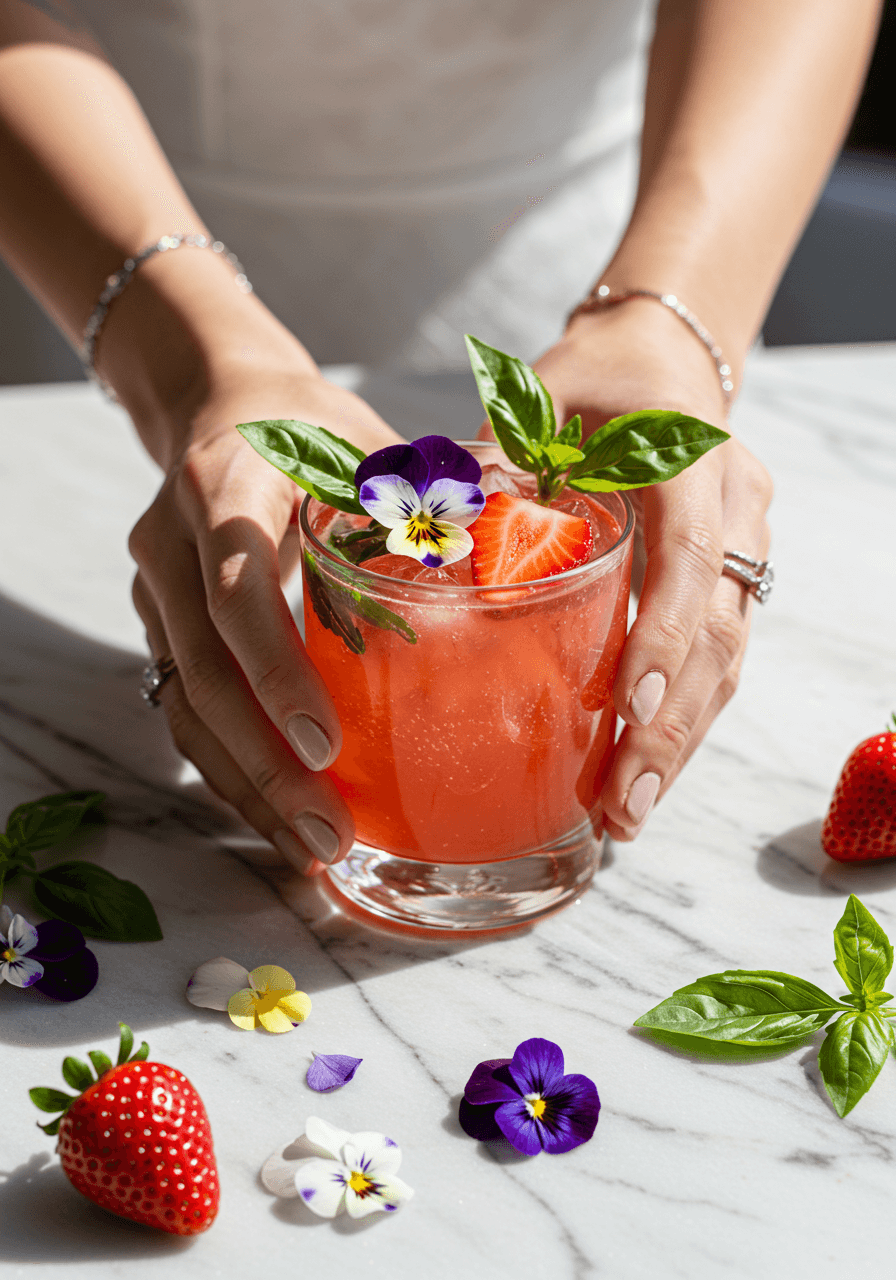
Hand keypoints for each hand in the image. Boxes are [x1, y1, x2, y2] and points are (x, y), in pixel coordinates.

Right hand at [128, 364, 403, 873]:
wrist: (218, 405)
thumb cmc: (306, 423)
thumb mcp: (364, 441)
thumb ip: (425, 499)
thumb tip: (522, 553)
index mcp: (223, 489)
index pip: (235, 590)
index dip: (276, 670)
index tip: (324, 742)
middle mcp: (169, 547)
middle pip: (203, 675)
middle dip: (265, 764)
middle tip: (329, 830)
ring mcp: (155, 593)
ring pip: (187, 708)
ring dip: (247, 785)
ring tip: (310, 849)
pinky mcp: (163, 629)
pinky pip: (188, 711)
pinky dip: (234, 769)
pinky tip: (280, 816)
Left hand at [530, 299, 771, 840]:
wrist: (660, 360)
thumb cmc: (592, 380)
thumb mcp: (537, 404)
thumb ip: (491, 467)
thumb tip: (431, 539)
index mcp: (689, 457)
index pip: (688, 556)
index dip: (664, 638)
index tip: (631, 712)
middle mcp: (736, 506)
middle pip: (720, 633)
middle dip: (671, 728)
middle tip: (623, 806)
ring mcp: (745, 544)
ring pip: (728, 659)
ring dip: (679, 740)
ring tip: (627, 812)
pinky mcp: (732, 576)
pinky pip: (719, 656)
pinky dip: (681, 715)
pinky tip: (643, 768)